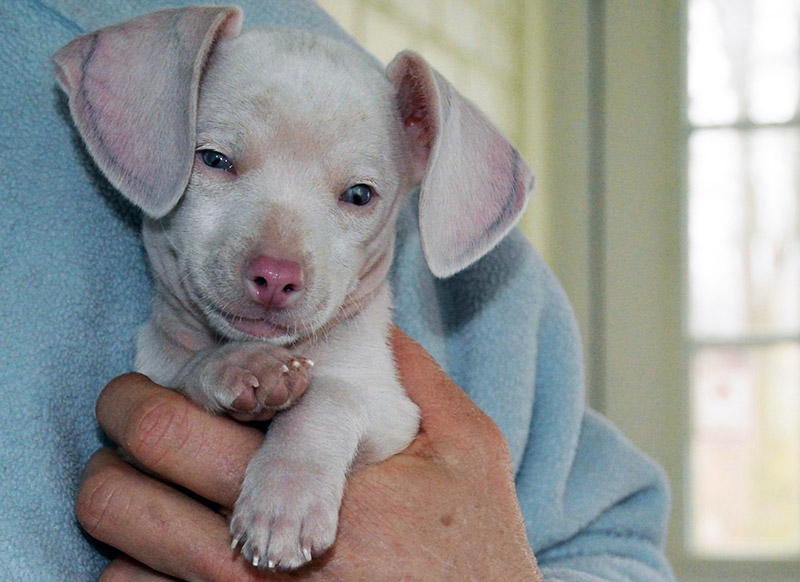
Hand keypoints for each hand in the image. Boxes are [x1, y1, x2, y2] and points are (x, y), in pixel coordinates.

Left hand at [78, 327, 540, 580]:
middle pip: (122, 487)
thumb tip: (375, 323)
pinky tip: (176, 548)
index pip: (181, 427)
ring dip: (126, 508)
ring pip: (118, 550)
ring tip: (159, 484)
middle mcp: (268, 552)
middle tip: (137, 420)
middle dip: (116, 438)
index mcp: (322, 480)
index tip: (151, 387)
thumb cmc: (481, 550)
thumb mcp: (471, 447)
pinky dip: (141, 567)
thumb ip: (418, 375)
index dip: (145, 395)